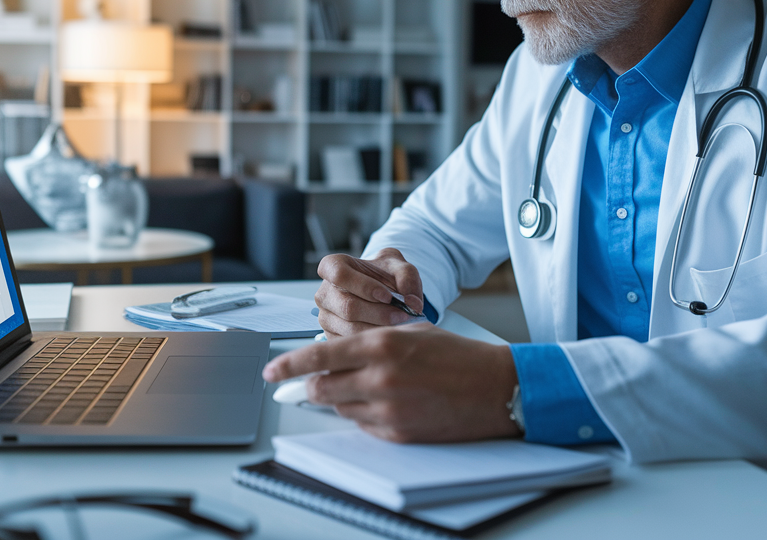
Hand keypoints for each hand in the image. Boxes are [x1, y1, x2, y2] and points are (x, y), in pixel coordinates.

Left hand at [262, 323, 519, 443]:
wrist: (496, 387)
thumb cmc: (457, 356)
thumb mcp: (409, 333)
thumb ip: (369, 343)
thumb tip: (333, 355)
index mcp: (381, 346)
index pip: (318, 358)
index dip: (287, 366)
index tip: (270, 371)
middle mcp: (379, 379)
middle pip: (320, 390)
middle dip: (315, 385)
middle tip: (321, 380)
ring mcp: (388, 410)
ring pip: (340, 410)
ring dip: (343, 400)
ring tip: (370, 386)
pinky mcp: (398, 434)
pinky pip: (363, 426)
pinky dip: (365, 415)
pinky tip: (389, 402)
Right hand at [314, 248, 424, 337]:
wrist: (382, 292)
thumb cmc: (386, 275)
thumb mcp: (399, 266)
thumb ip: (408, 277)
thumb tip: (413, 303)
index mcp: (332, 266)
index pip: (339, 274)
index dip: (363, 286)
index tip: (387, 296)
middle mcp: (324, 293)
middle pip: (347, 307)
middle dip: (378, 313)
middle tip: (403, 316)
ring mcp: (325, 317)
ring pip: (350, 329)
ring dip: (378, 329)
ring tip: (399, 326)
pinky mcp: (331, 337)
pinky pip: (351, 344)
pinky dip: (372, 342)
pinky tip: (389, 336)